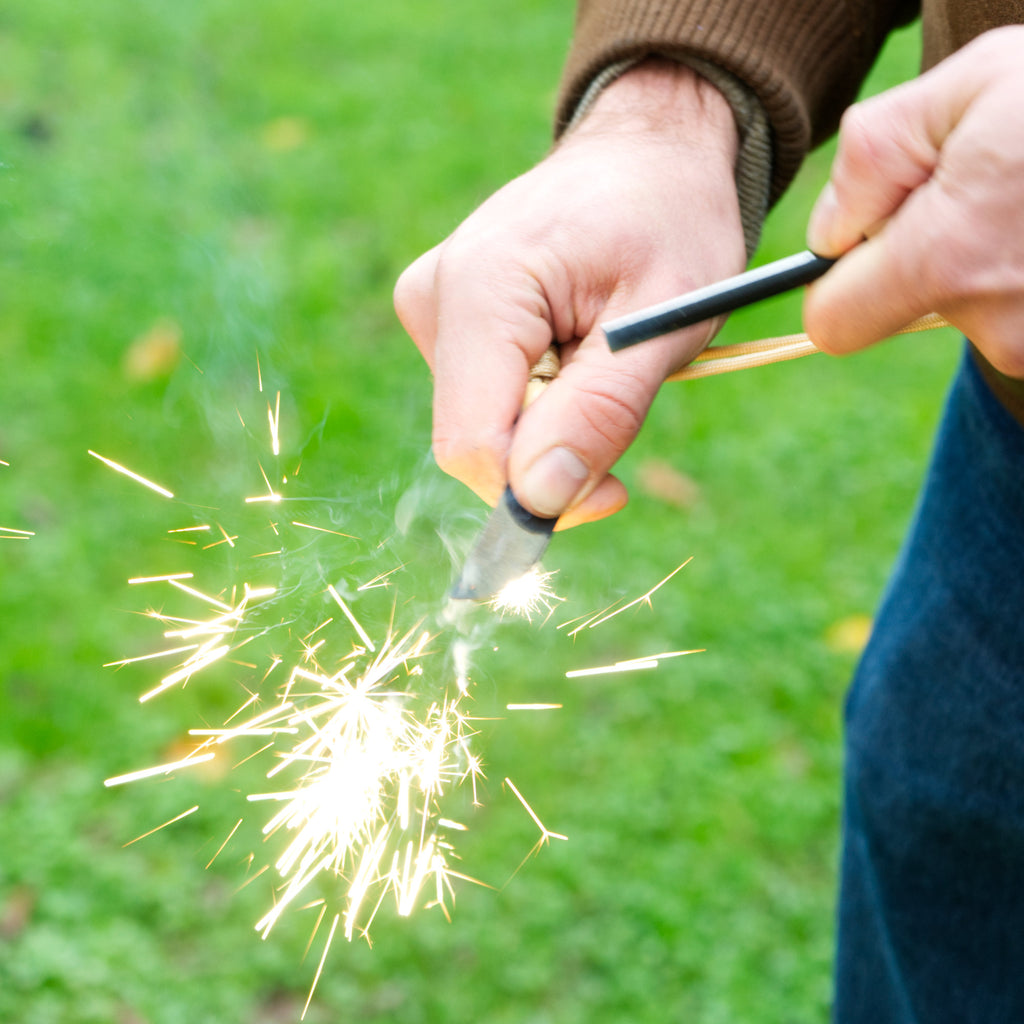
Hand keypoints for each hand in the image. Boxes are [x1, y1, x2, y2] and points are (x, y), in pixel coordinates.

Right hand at [395, 60, 746, 526]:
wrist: (646, 153)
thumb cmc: (667, 219)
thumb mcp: (664, 317)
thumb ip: (601, 411)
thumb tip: (538, 497)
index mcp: (481, 290)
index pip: (474, 445)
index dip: (538, 492)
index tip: (613, 491)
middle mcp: (433, 299)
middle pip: (476, 443)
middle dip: (553, 455)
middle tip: (624, 404)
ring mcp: (430, 308)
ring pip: (484, 428)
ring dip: (553, 424)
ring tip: (601, 354)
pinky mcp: (442, 320)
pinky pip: (484, 402)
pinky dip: (539, 403)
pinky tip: (572, 348)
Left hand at [805, 26, 1023, 381]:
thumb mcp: (967, 87)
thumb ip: (870, 161)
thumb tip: (828, 234)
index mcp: (947, 260)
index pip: (834, 324)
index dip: (841, 282)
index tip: (873, 241)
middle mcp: (998, 320)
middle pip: (908, 314)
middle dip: (925, 260)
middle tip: (991, 192)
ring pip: (975, 312)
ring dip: (990, 262)